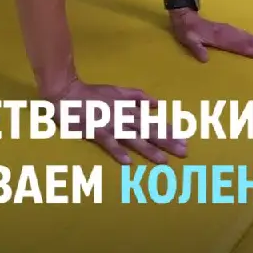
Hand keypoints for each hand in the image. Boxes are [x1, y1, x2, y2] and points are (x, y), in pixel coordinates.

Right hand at [51, 78, 186, 165]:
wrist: (67, 92)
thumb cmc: (93, 93)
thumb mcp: (118, 90)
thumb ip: (137, 96)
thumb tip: (157, 103)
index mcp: (128, 108)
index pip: (152, 121)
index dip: (168, 130)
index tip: (185, 139)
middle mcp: (123, 117)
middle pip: (147, 131)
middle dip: (166, 141)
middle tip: (183, 152)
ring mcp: (110, 125)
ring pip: (132, 138)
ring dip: (148, 149)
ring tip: (163, 161)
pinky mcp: (95, 131)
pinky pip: (108, 143)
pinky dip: (117, 151)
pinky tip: (127, 163)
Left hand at [170, 9, 252, 63]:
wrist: (185, 16)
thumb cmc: (187, 31)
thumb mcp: (188, 40)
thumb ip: (197, 49)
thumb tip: (205, 59)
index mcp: (220, 38)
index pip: (241, 46)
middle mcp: (229, 33)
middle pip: (250, 42)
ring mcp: (230, 31)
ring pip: (250, 38)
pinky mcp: (230, 30)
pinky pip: (246, 35)